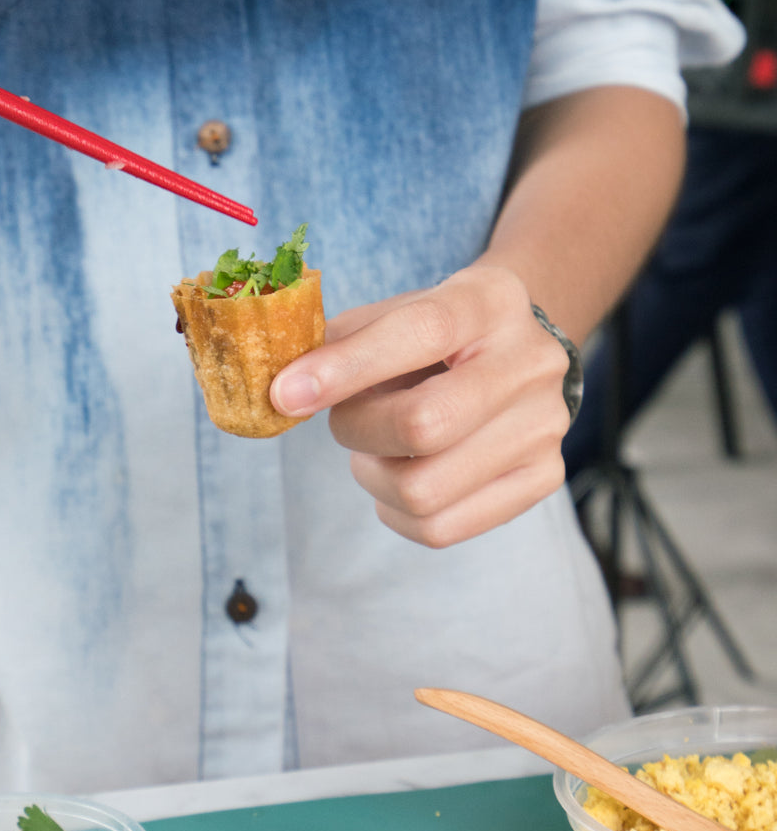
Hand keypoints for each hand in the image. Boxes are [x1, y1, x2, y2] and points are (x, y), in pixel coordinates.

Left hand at [270, 264, 570, 546]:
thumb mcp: (393, 314)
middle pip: (424, 425)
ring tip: (376, 449)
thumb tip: (285, 391)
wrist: (516, 353)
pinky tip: (400, 476)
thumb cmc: (436, 336)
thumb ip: (340, 342)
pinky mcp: (544, 478)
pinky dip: (395, 511)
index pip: (420, 333)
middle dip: (357, 430)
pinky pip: (440, 528)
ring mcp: (545, 426)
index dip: (346, 368)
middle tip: (345, 419)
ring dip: (373, 475)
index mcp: (489, 301)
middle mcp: (531, 363)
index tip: (285, 394)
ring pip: (424, 489)